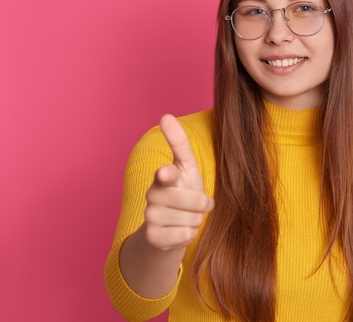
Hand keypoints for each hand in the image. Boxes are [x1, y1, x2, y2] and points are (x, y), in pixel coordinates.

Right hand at [143, 114, 213, 250]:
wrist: (170, 227)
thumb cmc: (183, 191)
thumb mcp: (187, 167)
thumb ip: (179, 144)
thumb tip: (165, 115)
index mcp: (164, 176)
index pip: (165, 174)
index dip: (168, 174)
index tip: (168, 172)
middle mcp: (153, 195)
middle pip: (189, 201)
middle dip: (202, 204)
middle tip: (201, 204)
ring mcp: (150, 217)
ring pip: (189, 220)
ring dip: (196, 220)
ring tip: (189, 217)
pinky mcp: (152, 237)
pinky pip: (183, 236)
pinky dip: (189, 234)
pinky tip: (181, 230)